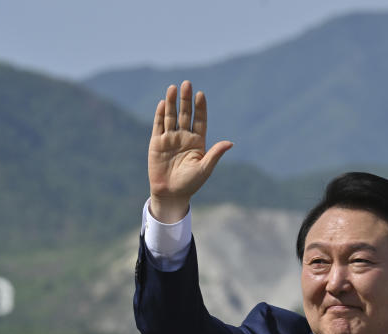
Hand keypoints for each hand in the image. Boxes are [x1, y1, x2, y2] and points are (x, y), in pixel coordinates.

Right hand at [148, 80, 231, 221]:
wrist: (171, 194)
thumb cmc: (190, 184)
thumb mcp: (205, 169)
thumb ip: (215, 154)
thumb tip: (230, 143)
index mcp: (198, 142)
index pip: (200, 120)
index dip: (200, 108)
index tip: (201, 95)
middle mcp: (184, 137)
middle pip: (185, 114)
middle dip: (186, 100)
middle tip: (187, 84)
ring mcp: (170, 139)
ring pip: (171, 117)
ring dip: (172, 103)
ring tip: (173, 88)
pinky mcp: (157, 143)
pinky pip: (158, 126)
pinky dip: (160, 115)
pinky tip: (162, 104)